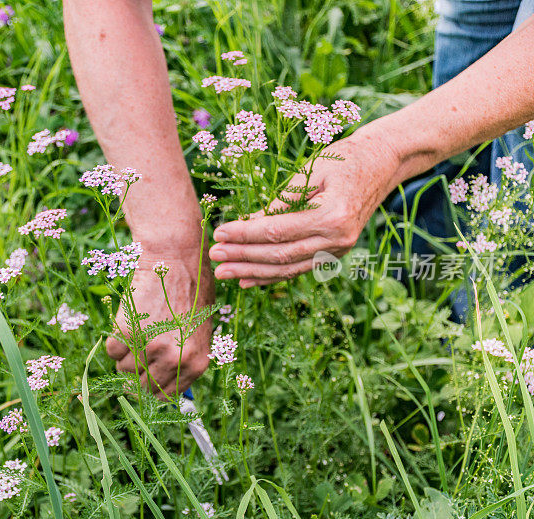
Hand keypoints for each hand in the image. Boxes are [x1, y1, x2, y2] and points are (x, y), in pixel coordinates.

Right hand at [106, 250, 213, 398]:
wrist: (175, 259)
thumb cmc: (191, 290)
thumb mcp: (200, 330)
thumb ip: (185, 359)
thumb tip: (164, 384)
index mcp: (196, 362)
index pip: (166, 395)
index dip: (153, 388)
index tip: (144, 382)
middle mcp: (174, 360)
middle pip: (143, 386)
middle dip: (136, 375)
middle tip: (135, 357)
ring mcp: (149, 346)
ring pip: (124, 369)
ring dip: (125, 357)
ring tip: (135, 334)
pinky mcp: (127, 331)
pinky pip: (112, 351)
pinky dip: (114, 342)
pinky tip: (126, 324)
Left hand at [209, 131, 400, 286]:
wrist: (383, 163)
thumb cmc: (345, 159)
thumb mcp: (312, 171)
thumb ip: (282, 200)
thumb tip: (249, 223)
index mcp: (333, 216)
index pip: (278, 231)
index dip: (245, 234)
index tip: (219, 233)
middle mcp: (337, 240)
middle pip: (280, 255)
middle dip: (243, 257)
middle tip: (214, 257)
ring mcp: (338, 250)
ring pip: (287, 268)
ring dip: (252, 273)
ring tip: (223, 273)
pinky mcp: (333, 254)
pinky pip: (297, 268)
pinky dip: (271, 276)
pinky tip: (248, 280)